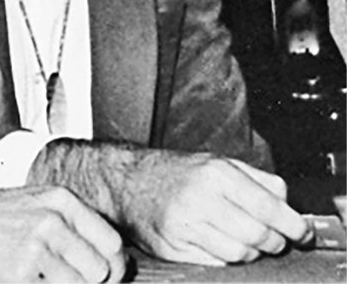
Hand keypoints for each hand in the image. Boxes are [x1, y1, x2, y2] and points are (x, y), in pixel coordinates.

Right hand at [0, 187, 123, 281]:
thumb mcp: (32, 209)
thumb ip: (70, 228)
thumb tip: (115, 264)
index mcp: (59, 199)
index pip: (113, 244)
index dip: (110, 268)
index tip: (97, 275)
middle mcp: (50, 219)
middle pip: (102, 271)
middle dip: (88, 282)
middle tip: (57, 276)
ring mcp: (34, 246)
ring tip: (35, 276)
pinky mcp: (17, 273)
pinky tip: (18, 278)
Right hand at [32, 142, 309, 264]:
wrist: (125, 181)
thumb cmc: (174, 172)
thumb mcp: (216, 162)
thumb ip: (256, 178)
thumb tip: (286, 203)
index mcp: (215, 174)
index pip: (270, 208)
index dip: (293, 226)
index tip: (301, 233)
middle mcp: (199, 198)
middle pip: (259, 236)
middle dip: (273, 242)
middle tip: (271, 238)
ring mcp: (184, 225)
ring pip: (240, 254)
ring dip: (249, 251)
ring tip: (239, 238)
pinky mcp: (173, 247)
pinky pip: (217, 263)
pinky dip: (224, 256)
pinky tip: (216, 242)